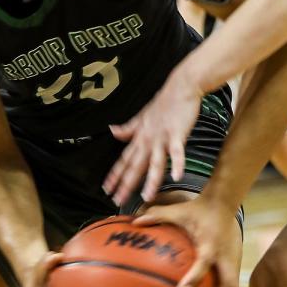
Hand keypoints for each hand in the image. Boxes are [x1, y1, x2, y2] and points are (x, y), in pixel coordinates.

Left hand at [105, 64, 202, 204]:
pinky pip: (177, 152)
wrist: (181, 86)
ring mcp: (162, 138)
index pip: (124, 159)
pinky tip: (176, 176)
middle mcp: (148, 139)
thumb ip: (128, 128)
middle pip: (135, 165)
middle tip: (118, 200)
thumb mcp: (142, 116)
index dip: (114, 174)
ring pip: (154, 163)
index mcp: (140, 136)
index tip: (106, 189)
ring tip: (146, 196)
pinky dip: (177, 164)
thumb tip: (112, 131)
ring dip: (150, 180)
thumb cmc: (164, 102)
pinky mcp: (177, 134)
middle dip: (126, 184)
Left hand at [134, 198, 239, 286]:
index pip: (203, 263)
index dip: (193, 278)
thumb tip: (134, 222)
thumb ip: (156, 215)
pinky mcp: (234, 267)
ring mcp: (233, 263)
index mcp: (210, 244)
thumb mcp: (177, 210)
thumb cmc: (197, 209)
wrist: (223, 204)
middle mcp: (224, 257)